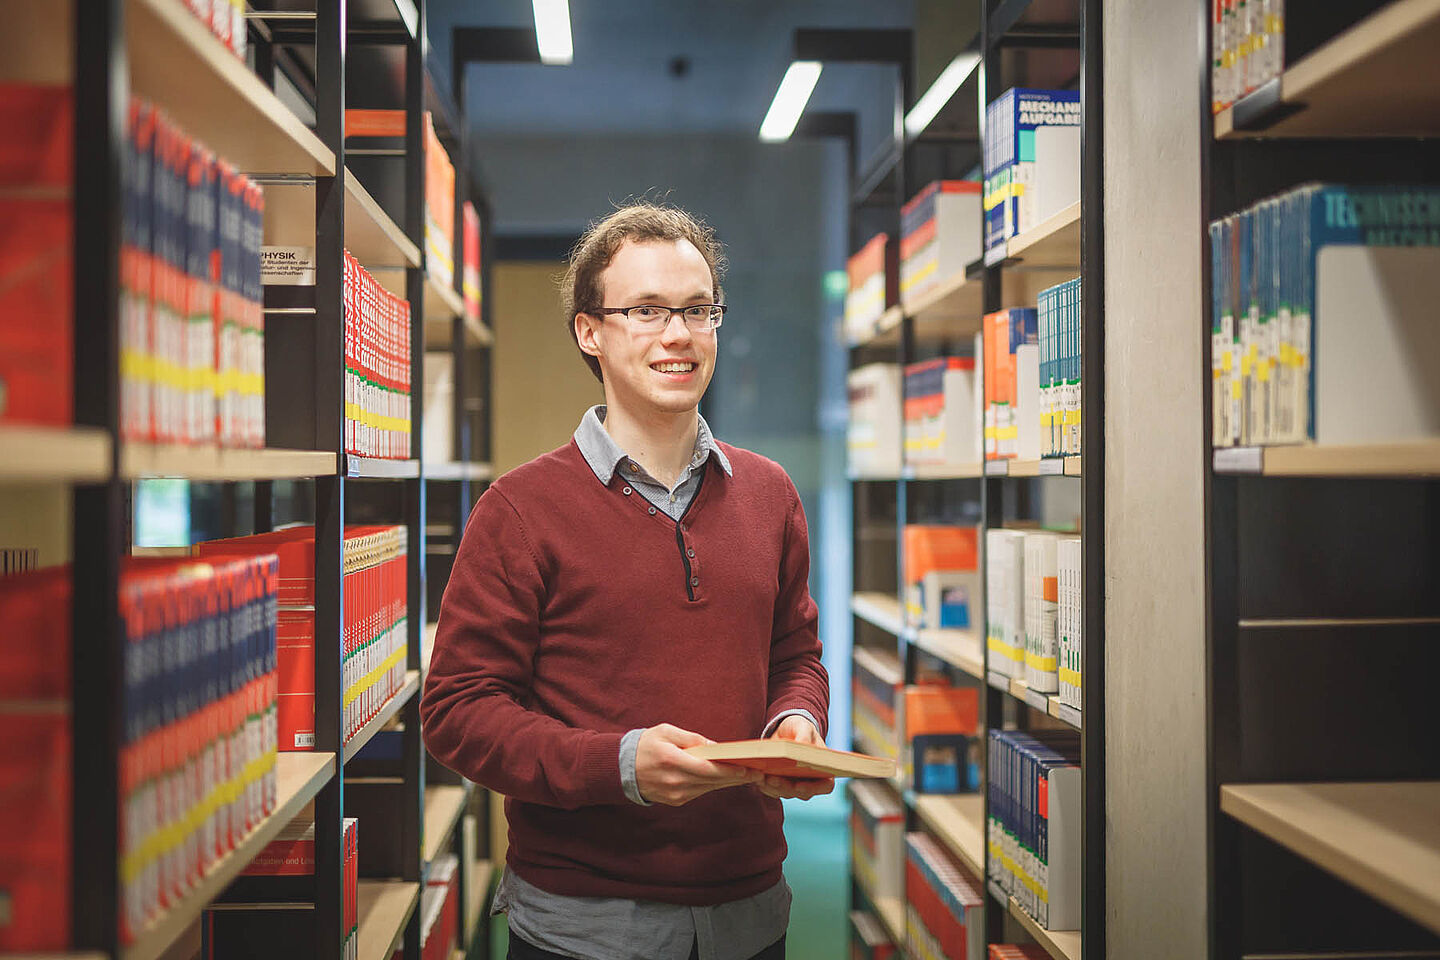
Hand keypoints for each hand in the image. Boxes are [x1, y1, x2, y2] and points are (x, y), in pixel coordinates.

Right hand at [635, 723, 762, 806]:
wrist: (622, 768)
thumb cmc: (646, 744)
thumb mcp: (666, 732)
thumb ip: (692, 739)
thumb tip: (715, 747)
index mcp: (672, 762)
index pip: (708, 770)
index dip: (730, 771)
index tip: (748, 769)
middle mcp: (675, 782)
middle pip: (713, 782)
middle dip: (736, 777)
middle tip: (758, 772)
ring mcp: (675, 795)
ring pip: (708, 788)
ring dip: (727, 782)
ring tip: (747, 774)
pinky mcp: (675, 801)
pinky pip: (700, 792)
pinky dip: (712, 785)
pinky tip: (725, 779)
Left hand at [758, 716, 835, 800]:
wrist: (785, 730)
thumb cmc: (799, 728)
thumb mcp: (803, 727)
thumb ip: (804, 735)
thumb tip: (802, 744)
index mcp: (824, 769)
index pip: (825, 786)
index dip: (814, 788)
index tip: (799, 785)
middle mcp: (811, 781)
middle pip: (801, 792)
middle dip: (786, 787)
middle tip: (772, 779)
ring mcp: (794, 785)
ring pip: (785, 793)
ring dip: (772, 788)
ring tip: (760, 777)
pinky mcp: (779, 784)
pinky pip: (772, 790)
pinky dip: (764, 785)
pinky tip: (755, 776)